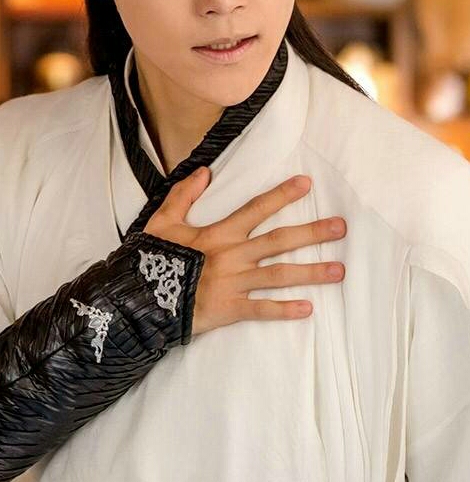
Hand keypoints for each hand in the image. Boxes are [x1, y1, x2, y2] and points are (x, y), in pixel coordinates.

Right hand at [143, 168, 345, 335]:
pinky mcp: (231, 309)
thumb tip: (203, 171)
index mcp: (219, 233)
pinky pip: (263, 309)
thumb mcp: (162, 222)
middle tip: (341, 228)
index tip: (307, 184)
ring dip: (311, 272)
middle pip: (280, 241)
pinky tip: (308, 309)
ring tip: (339, 270)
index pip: (256, 209)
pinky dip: (285, 310)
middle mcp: (233, 256)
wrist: (141, 299)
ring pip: (280, 275)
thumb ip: (183, 196)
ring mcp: (234, 283)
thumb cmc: (152, 260)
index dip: (282, 195)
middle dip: (312, 233)